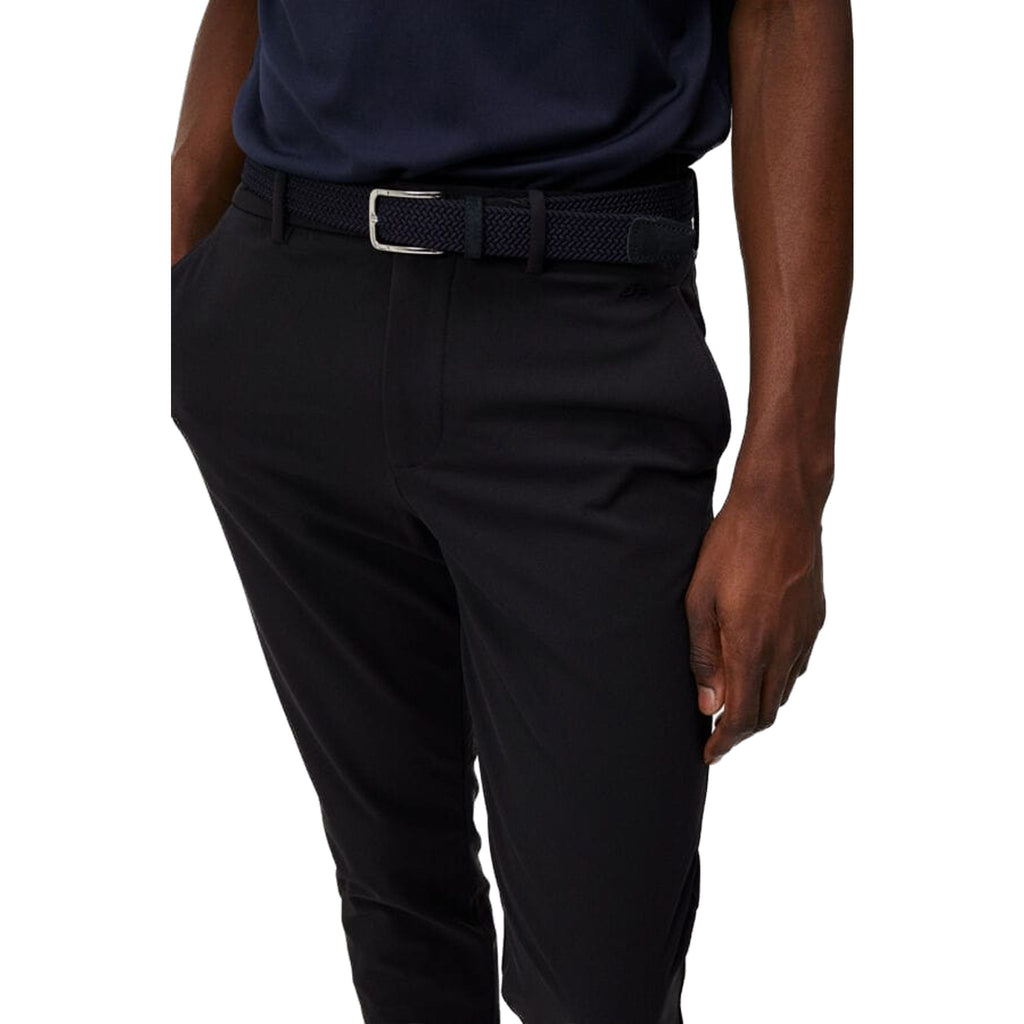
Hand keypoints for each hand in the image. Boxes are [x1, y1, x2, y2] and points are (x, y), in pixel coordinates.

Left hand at [685, 489, 825, 763]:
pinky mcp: (816, 618)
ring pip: (786, 689)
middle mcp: (786, 648)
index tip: (709, 753)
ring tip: (734, 702)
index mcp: (753, 646)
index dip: (725, 742)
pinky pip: (799, 663)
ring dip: (761, 704)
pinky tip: (760, 666)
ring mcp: (806, 634)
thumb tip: (708, 704)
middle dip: (742, 730)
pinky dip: (778, 678)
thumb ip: (704, 656)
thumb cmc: (731, 546)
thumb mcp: (699, 599)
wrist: (781, 506)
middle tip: (717, 734)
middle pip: (768, 711)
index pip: (744, 716)